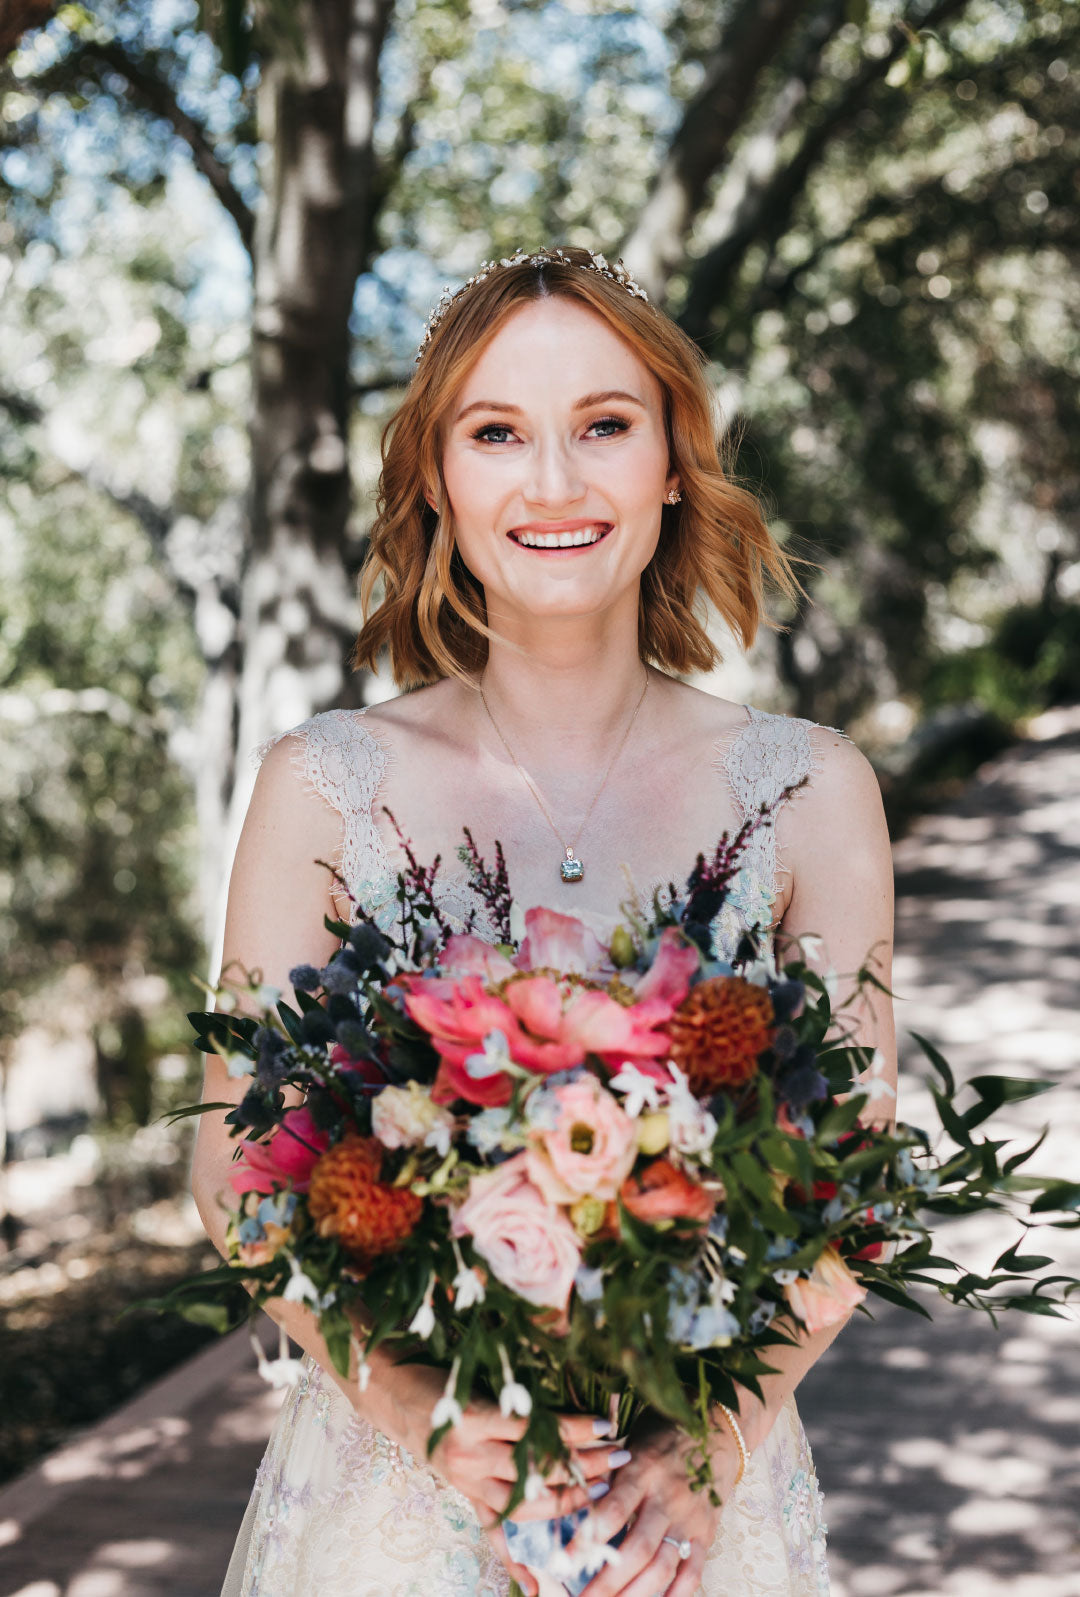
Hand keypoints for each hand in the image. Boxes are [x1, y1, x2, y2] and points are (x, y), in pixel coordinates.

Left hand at [569, 1412, 741, 1596]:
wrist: (716, 1432)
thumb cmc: (661, 1438)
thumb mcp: (630, 1446)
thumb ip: (607, 1478)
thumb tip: (573, 1510)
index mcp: (642, 1471)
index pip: (612, 1511)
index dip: (587, 1540)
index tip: (562, 1562)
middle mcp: (667, 1498)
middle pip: (637, 1549)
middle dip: (607, 1581)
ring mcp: (689, 1519)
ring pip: (662, 1566)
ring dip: (635, 1594)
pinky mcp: (706, 1533)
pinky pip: (693, 1572)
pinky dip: (676, 1595)